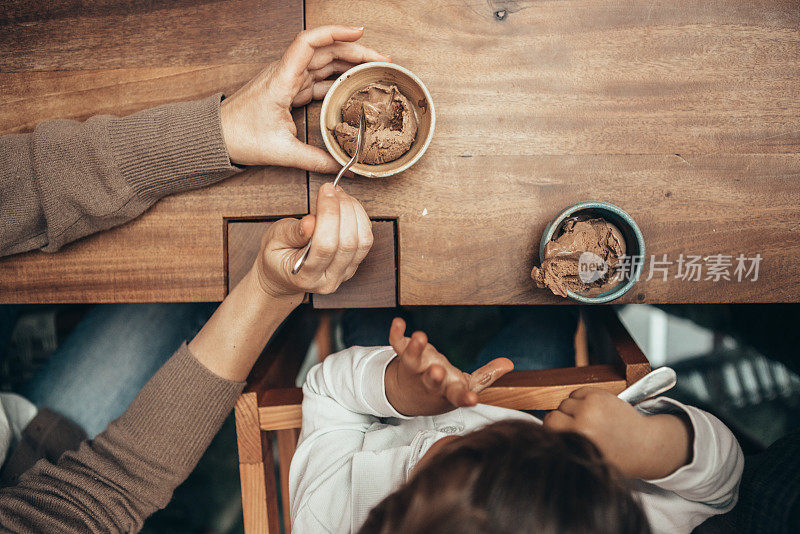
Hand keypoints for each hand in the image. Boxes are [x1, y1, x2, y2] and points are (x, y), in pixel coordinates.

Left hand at [220, 25, 388, 169]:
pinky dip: (337, 79)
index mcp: (281, 79)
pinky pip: (317, 78)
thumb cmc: (239, 136)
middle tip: (382, 59)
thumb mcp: (281, 152)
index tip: (359, 32)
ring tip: (373, 68)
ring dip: (348, 62)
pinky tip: (352, 84)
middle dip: (355, 50)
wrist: (215, 137)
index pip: (309, 42)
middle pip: (325, 50)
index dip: (335, 32)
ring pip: (323, 62)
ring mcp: (287, 80)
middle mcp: (285, 73)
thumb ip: (316, 160)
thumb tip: (344, 169)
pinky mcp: (288, 90)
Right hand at [252, 182, 372, 300]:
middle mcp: (329, 279)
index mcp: (305, 276)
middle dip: (343, 209)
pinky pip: (366, 241)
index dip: (329, 214)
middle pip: (348, 243)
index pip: (325, 246)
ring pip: (363, 242)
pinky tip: (347, 206)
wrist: (283, 275)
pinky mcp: (354, 265)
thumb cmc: (276, 256)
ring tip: (340, 196)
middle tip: (333, 190)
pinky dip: (360, 218)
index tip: (326, 190)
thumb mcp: (274, 240)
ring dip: (355, 212)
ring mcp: (345, 274)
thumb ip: (292, 232)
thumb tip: (311, 221)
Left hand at [385, 318, 513, 415]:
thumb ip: (487, 376)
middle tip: (437, 371)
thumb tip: (509, 363)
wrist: (409, 396)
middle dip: (433, 377)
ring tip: (420, 337)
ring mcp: (415, 369)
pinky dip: (397, 333)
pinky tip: (399, 321)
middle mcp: (430, 382)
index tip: (472, 399)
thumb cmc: (443, 389)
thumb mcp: (465, 386)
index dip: (465, 398)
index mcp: (448, 391)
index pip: (458, 396)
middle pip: (431, 381)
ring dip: (415, 349)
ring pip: (412, 361)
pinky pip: (397, 344)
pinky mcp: (403, 356)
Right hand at [543, 387, 692, 478]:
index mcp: (580, 438)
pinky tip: (592, 410)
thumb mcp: (587, 458)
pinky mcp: (601, 395)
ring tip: (587, 420)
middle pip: (556, 412)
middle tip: (577, 429)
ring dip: (572, 409)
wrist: (646, 445)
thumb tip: (545, 434)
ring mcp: (593, 405)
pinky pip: (578, 392)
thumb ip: (567, 444)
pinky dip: (581, 399)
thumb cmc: (616, 457)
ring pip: (566, 401)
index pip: (549, 422)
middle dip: (563, 419)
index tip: (560, 434)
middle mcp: (585, 420)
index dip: (553, 429)